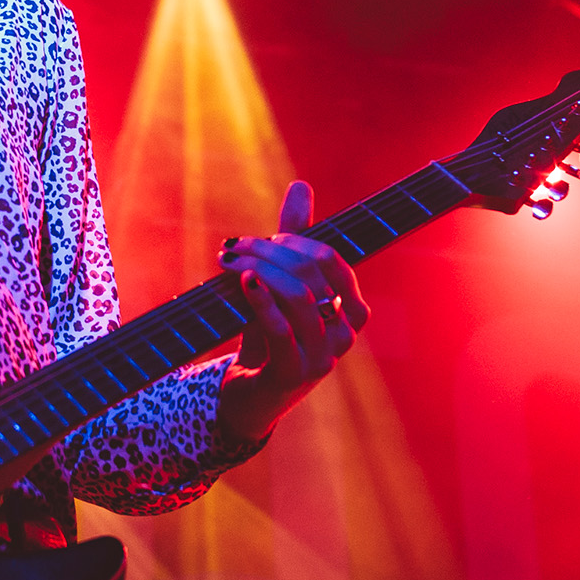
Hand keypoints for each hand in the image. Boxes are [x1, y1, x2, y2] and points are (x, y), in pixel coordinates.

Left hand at [215, 180, 369, 443]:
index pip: (332, 261)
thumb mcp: (281, 284)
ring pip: (297, 297)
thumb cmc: (270, 334)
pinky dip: (260, 300)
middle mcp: (344, 334)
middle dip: (269, 252)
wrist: (250, 394)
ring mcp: (322, 357)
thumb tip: (301, 185)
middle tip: (234, 247)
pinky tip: (243, 282)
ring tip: (229, 262)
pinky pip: (281, 330)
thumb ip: (293, 237)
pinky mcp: (293, 375)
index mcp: (349, 310)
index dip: (296, 242)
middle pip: (311, 274)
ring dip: (258, 270)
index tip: (264, 240)